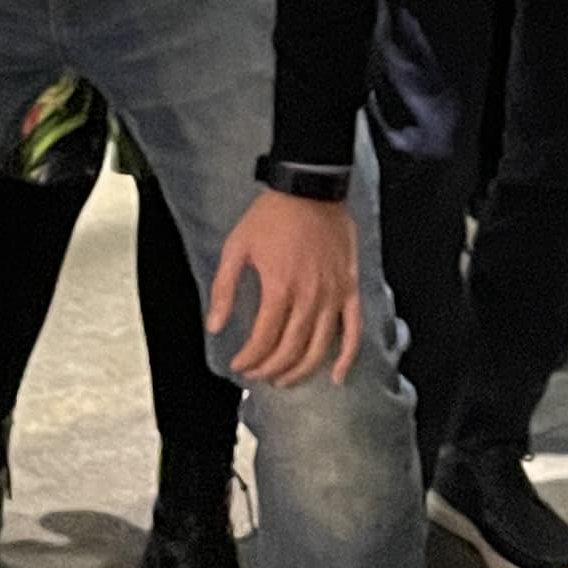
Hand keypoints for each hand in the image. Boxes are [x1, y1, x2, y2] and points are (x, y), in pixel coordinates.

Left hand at [208, 188, 363, 386]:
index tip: (239, 365)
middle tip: (258, 375)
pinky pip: (353, 330)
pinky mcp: (349, 289)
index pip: (264, 339)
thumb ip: (224, 288)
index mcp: (279, 287)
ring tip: (285, 381)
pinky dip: (347, 357)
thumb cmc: (272, 215)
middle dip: (271, 369)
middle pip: (290, 349)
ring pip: (319, 347)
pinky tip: (336, 376)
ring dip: (301, 370)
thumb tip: (214, 326)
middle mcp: (309, 297)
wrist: (310, 187)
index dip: (250, 359)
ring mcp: (333, 295)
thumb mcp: (237, 246)